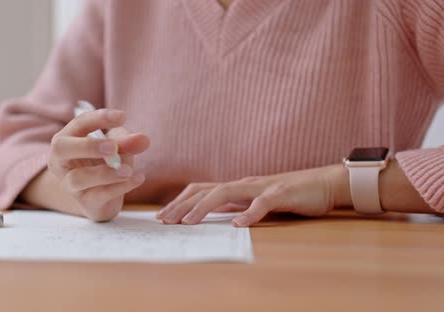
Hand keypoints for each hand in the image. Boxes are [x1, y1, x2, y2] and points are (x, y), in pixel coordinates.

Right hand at [47, 108, 149, 220]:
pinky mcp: (85, 202)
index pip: (79, 123)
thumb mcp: (118, 147)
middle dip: (87, 146)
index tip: (122, 116)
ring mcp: (70, 184)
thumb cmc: (105, 163)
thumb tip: (143, 140)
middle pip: (62, 148)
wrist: (102, 198)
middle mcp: (62, 161)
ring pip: (78, 178)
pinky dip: (119, 187)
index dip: (99, 118)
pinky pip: (98, 195)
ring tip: (128, 170)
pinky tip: (137, 179)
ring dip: (104, 173)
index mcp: (68, 138)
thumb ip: (128, 141)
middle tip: (112, 147)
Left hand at [156, 165, 347, 226]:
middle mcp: (244, 184)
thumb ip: (236, 205)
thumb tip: (212, 216)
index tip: (163, 215)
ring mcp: (261, 187)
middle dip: (183, 205)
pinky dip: (249, 213)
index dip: (180, 201)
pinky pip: (262, 203)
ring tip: (189, 222)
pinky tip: (238, 224)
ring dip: (204, 207)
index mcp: (236, 187)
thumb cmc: (288, 194)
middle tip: (165, 220)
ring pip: (226, 193)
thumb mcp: (255, 201)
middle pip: (206, 191)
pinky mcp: (281, 194)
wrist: (323, 184)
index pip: (201, 190)